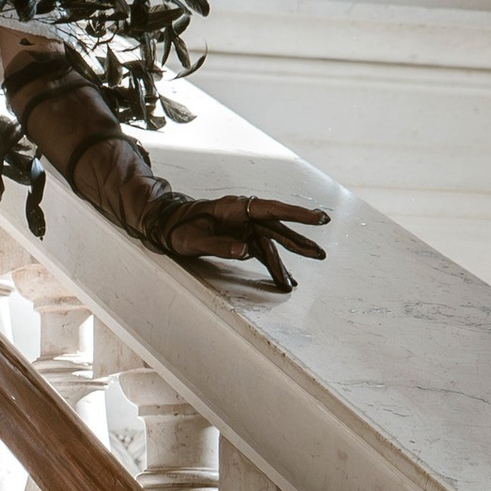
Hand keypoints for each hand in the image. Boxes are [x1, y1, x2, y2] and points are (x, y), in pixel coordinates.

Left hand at [158, 193, 332, 291]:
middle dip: (300, 241)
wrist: (169, 225)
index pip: (272, 209)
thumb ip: (219, 243)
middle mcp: (246, 216)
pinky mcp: (244, 240)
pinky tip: (286, 281)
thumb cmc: (180, 228)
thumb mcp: (193, 239)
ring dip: (287, 262)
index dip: (297, 213)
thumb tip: (245, 251)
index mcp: (236, 207)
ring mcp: (246, 228)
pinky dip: (274, 267)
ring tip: (297, 283)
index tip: (318, 218)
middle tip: (321, 254)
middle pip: (278, 228)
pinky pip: (264, 253)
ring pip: (273, 244)